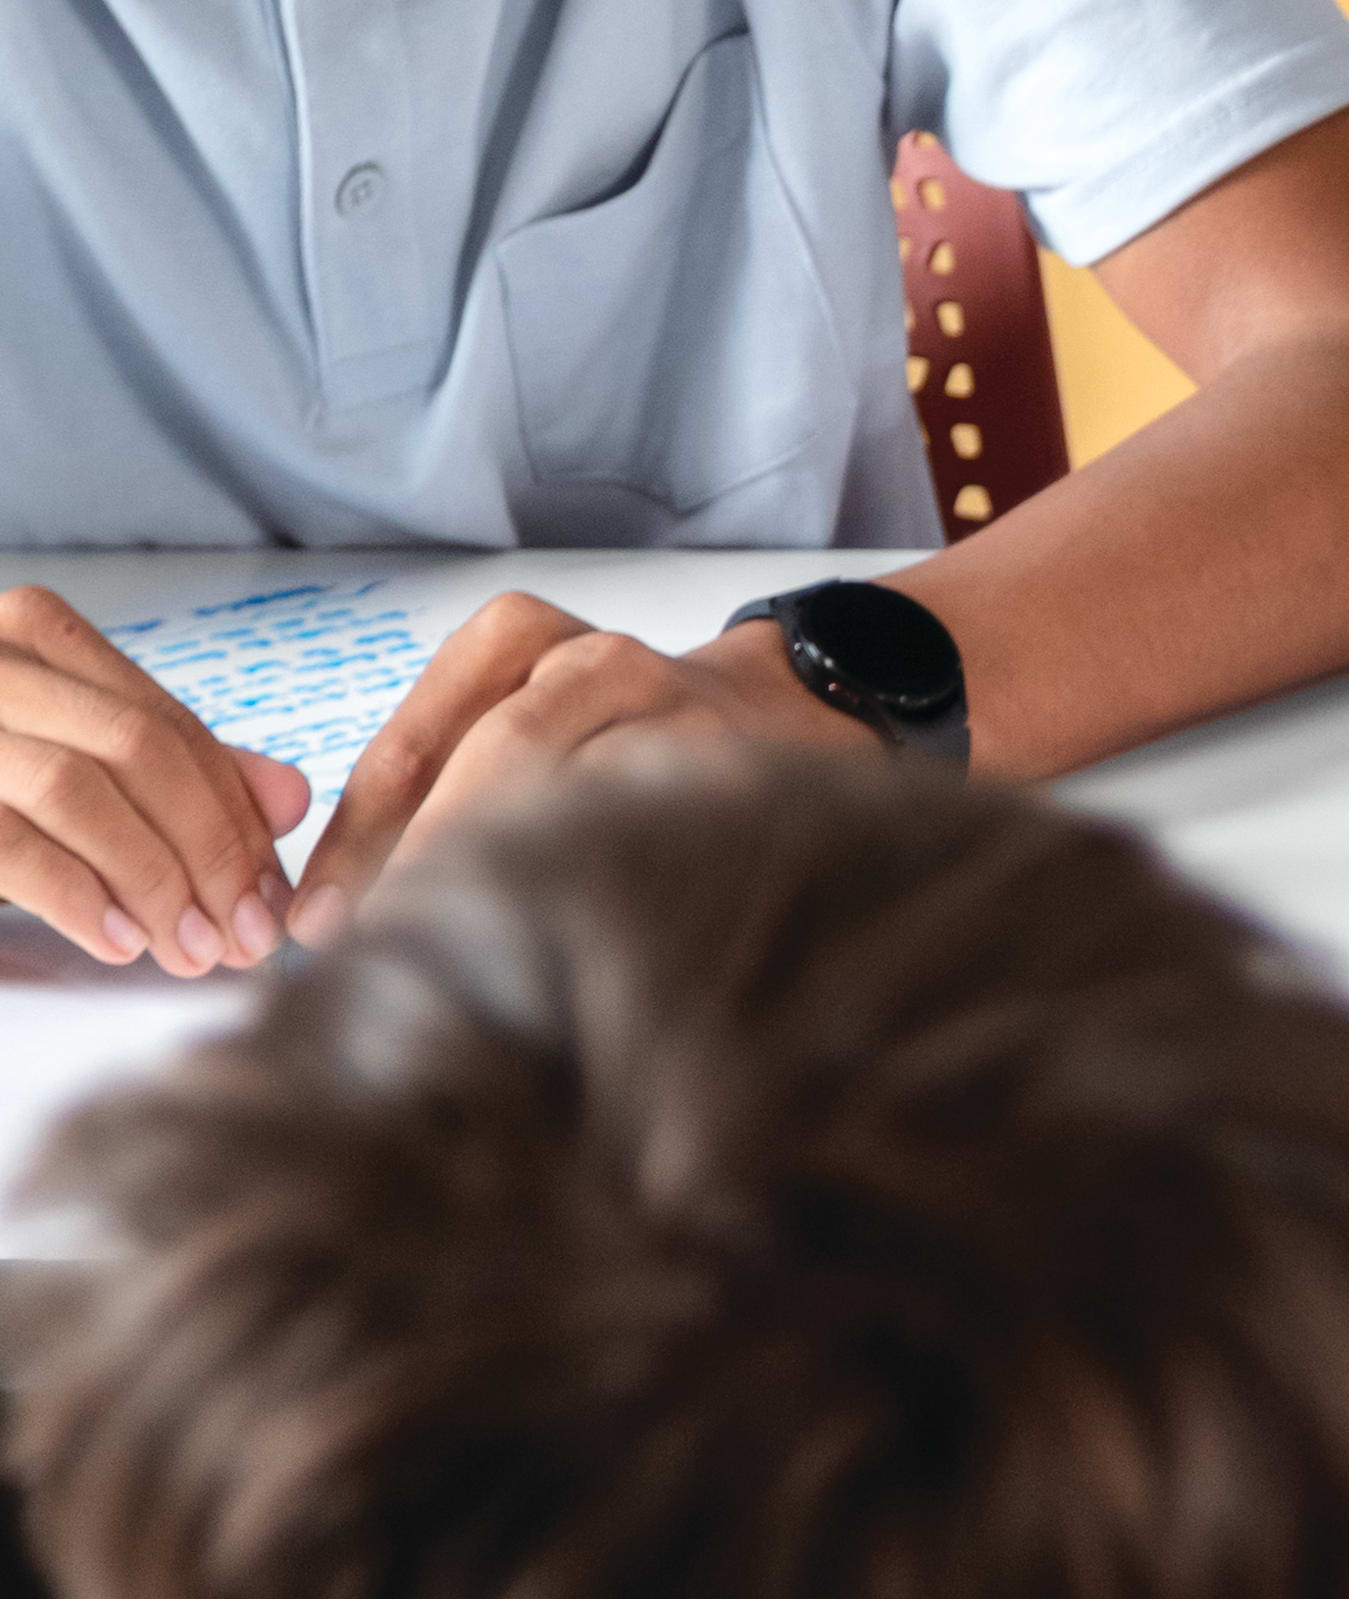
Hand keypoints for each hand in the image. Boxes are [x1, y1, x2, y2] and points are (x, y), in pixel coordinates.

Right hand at [0, 590, 313, 978]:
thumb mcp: (73, 763)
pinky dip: (78, 897)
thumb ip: (175, 770)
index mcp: (34, 635)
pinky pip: (9, 842)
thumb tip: (295, 797)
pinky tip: (121, 941)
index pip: (168, 722)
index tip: (274, 894)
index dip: (235, 813)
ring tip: (192, 952)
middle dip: (210, 850)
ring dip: (154, 881)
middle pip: (137, 749)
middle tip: (247, 938)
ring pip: (78, 789)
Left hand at [293, 597, 830, 918]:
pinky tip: (576, 946)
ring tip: (472, 960)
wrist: (778, 704)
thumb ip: (437, 786)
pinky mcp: (737, 771)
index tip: (320, 918)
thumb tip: (338, 909)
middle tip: (385, 951)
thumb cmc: (611, 732)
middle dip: (434, 860)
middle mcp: (601, 662)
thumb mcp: (515, 718)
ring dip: (522, 877)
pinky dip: (605, 892)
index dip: (361, 834)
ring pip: (589, 795)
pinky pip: (656, 837)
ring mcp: (679, 714)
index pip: (418, 739)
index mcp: (521, 638)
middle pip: (501, 757)